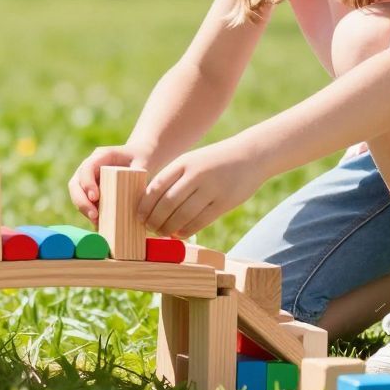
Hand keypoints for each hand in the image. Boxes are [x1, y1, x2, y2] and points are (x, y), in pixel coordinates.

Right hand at [68, 145, 147, 222]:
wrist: (139, 157)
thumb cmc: (141, 157)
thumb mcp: (143, 162)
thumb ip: (139, 174)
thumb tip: (137, 195)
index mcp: (101, 156)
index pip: (87, 168)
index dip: (87, 183)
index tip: (95, 197)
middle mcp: (90, 167)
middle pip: (76, 184)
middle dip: (81, 201)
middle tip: (94, 216)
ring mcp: (89, 180)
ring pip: (78, 195)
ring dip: (84, 210)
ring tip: (97, 222)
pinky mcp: (92, 191)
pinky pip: (86, 203)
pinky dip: (90, 214)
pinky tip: (100, 224)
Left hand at [139, 141, 263, 237]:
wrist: (250, 155)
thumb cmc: (215, 162)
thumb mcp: (192, 161)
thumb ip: (174, 179)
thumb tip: (152, 205)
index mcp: (184, 162)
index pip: (157, 186)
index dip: (145, 205)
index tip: (139, 217)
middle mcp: (196, 174)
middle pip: (167, 203)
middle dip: (155, 220)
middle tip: (149, 228)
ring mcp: (211, 188)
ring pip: (183, 214)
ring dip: (169, 228)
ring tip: (163, 233)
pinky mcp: (224, 202)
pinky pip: (200, 221)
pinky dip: (186, 230)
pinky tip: (180, 234)